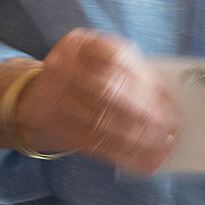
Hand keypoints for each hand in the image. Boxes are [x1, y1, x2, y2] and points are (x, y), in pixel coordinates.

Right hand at [14, 29, 177, 174]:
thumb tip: (167, 104)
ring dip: (136, 138)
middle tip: (168, 129)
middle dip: (143, 113)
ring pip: (100, 121)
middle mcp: (62, 65)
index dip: (145, 82)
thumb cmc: (84, 82)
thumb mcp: (103, 66)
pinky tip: (142, 160)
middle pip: (107, 90)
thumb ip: (133, 76)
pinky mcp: (51, 124)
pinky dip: (121, 154)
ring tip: (160, 146)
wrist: (36, 100)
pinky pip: (91, 143)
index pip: (117, 58)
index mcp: (81, 43)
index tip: (168, 104)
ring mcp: (52, 95)